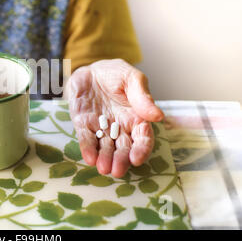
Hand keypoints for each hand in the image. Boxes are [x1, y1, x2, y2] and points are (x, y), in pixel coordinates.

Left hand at [65, 59, 163, 177]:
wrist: (89, 69)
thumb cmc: (115, 74)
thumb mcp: (132, 78)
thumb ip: (142, 96)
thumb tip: (158, 116)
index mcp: (136, 118)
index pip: (142, 137)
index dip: (141, 149)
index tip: (137, 158)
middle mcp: (120, 127)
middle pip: (123, 148)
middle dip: (120, 160)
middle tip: (117, 171)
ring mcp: (101, 128)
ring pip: (105, 147)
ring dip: (104, 158)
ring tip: (103, 168)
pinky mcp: (83, 124)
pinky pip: (86, 138)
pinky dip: (88, 148)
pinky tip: (89, 158)